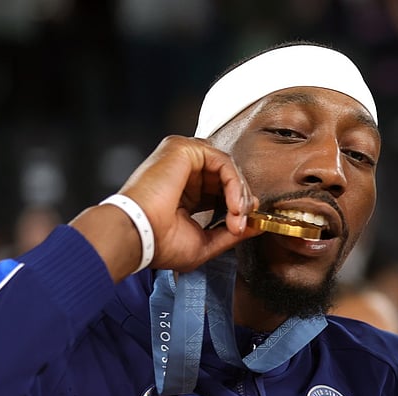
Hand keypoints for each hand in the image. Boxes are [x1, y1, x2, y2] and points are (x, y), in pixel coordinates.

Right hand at [73, 135, 260, 279]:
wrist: (138, 237)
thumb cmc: (161, 244)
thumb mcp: (206, 242)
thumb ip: (233, 231)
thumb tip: (258, 224)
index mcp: (186, 192)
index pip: (222, 191)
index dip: (238, 207)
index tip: (242, 227)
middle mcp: (184, 172)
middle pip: (228, 177)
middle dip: (242, 202)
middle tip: (242, 224)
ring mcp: (182, 158)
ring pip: (228, 169)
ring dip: (240, 194)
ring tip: (238, 217)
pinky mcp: (184, 149)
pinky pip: (224, 162)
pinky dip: (235, 184)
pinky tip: (234, 205)